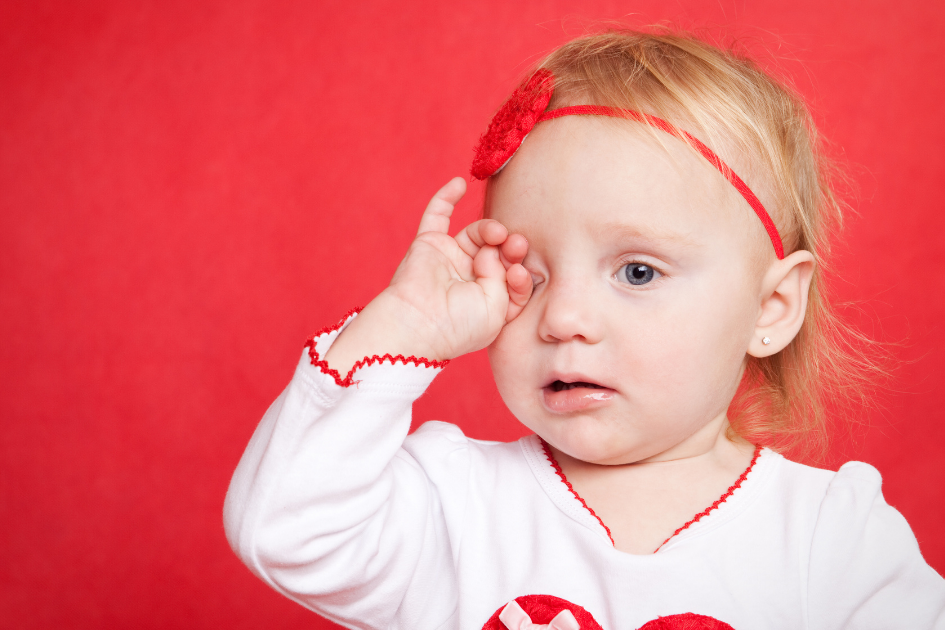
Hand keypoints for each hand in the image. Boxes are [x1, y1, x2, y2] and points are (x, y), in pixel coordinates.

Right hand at [323, 177, 532, 373]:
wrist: (419, 325)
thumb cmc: (460, 326)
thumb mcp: (498, 309)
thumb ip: (505, 278)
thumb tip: (491, 251)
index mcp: (490, 301)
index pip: (514, 277)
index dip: (522, 272)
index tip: (519, 273)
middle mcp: (471, 279)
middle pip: (499, 252)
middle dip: (511, 246)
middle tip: (516, 245)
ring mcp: (451, 260)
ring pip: (477, 234)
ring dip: (491, 229)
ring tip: (497, 234)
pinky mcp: (429, 245)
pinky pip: (437, 215)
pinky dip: (447, 197)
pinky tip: (459, 184)